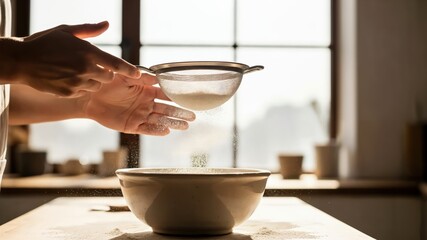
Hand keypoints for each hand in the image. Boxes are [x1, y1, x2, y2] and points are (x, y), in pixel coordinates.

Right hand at [15, 21, 139, 96]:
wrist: (21, 61)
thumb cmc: (45, 43)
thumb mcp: (67, 31)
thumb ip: (89, 29)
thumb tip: (106, 24)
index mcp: (87, 52)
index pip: (116, 64)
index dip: (130, 70)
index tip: (139, 74)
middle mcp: (85, 68)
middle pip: (109, 77)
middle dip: (105, 73)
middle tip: (92, 66)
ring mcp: (77, 82)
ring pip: (97, 86)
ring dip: (93, 81)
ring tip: (76, 72)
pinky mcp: (69, 93)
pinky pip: (83, 92)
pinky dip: (80, 88)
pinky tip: (68, 79)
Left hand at [82, 73, 195, 135]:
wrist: (88, 95)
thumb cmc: (106, 81)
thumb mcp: (123, 74)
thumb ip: (139, 75)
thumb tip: (157, 77)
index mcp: (145, 90)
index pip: (165, 94)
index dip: (176, 96)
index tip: (188, 98)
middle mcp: (145, 103)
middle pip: (166, 109)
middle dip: (180, 112)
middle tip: (193, 116)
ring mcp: (139, 115)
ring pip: (160, 119)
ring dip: (172, 122)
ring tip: (186, 125)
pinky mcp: (131, 126)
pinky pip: (146, 129)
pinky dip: (156, 130)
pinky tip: (167, 131)